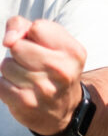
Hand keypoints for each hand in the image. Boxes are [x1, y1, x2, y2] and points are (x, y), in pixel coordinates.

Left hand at [0, 16, 86, 135]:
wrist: (64, 109)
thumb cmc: (53, 67)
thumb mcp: (51, 42)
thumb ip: (24, 26)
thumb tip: (8, 40)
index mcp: (73, 51)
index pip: (37, 27)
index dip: (32, 34)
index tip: (41, 46)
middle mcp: (61, 69)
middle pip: (17, 46)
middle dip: (19, 53)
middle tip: (33, 64)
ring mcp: (43, 88)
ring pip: (6, 65)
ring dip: (11, 70)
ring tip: (27, 78)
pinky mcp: (24, 102)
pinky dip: (5, 85)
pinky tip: (20, 90)